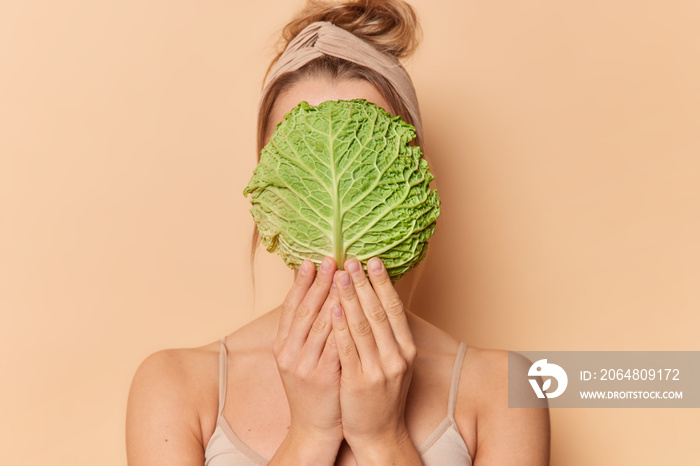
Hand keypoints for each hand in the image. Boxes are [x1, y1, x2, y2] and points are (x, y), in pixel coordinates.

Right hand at [270, 256, 342, 464]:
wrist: (314, 428)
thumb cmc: (313, 390)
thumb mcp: (300, 359)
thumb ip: (306, 332)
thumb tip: (320, 298)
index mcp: (282, 346)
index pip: (291, 307)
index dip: (301, 283)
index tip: (311, 261)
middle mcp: (289, 353)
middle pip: (305, 310)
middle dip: (318, 283)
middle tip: (331, 259)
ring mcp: (305, 365)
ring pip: (320, 324)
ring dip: (333, 297)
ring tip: (344, 275)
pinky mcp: (323, 377)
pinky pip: (335, 344)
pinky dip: (342, 324)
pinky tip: (349, 308)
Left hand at [331, 257, 420, 463]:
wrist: (380, 434)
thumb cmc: (383, 395)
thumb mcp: (395, 363)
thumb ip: (389, 335)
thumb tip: (381, 299)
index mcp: (407, 350)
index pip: (394, 309)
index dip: (383, 284)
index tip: (373, 261)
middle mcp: (396, 357)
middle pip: (378, 312)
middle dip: (364, 284)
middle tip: (352, 260)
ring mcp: (378, 370)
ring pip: (362, 327)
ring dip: (349, 298)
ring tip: (339, 275)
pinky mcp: (358, 383)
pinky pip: (347, 349)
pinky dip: (340, 327)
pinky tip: (332, 309)